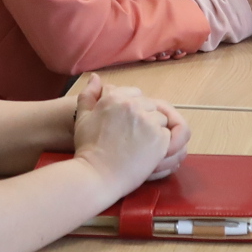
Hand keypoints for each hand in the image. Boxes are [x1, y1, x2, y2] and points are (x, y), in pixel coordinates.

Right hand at [71, 80, 187, 189]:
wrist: (96, 174)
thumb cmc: (88, 148)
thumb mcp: (83, 117)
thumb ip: (89, 95)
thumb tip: (96, 77)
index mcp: (115, 97)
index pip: (136, 94)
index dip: (133, 109)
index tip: (127, 124)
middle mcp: (133, 105)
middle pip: (150, 106)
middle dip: (144, 119)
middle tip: (133, 137)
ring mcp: (148, 121)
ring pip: (161, 119)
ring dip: (154, 130)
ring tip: (141, 145)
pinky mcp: (160, 139)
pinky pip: (168, 135)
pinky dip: (162, 143)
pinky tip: (148, 152)